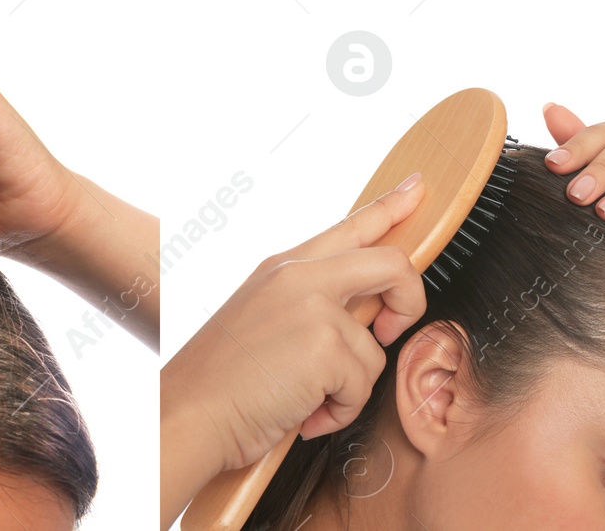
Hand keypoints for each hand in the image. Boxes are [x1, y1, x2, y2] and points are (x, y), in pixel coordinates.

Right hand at [161, 175, 426, 523]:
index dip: (390, 206)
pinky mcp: (325, 344)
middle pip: (392, 262)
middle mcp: (299, 276)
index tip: (415, 188)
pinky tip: (304, 414)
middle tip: (391, 330)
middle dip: (410, 300)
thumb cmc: (219, 384)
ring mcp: (313, 306)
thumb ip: (310, 305)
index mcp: (282, 268)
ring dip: (349, 388)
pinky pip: (363, 384)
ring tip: (306, 398)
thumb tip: (367, 315)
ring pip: (374, 348)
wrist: (189, 415)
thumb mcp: (262, 322)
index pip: (349, 227)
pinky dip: (339, 411)